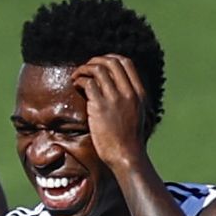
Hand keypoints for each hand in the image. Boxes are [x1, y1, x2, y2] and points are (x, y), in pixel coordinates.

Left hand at [71, 54, 147, 170]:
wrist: (126, 156)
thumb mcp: (139, 115)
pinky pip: (88, 83)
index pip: (126, 63)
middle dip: (95, 61)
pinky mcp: (100, 107)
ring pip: (98, 69)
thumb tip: (118, 87)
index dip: (111, 59)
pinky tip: (76, 86)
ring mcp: (115, 99)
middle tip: (85, 69)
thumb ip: (131, 99)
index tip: (101, 65)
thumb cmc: (129, 140)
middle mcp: (129, 93)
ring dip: (84, 69)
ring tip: (77, 77)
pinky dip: (79, 80)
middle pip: (111, 62)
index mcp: (139, 93)